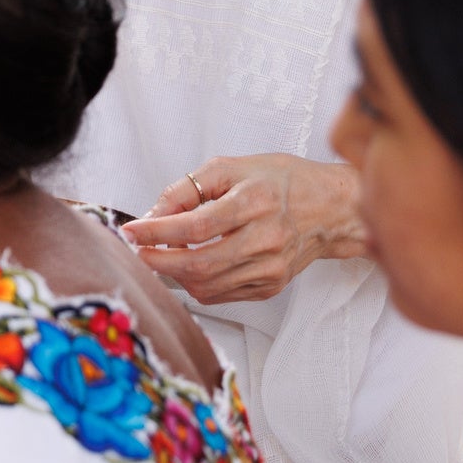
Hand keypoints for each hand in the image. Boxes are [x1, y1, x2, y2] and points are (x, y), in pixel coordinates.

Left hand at [122, 154, 366, 305]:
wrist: (330, 208)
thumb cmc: (280, 181)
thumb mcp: (231, 167)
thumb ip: (187, 188)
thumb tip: (152, 214)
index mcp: (255, 201)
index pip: (195, 226)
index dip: (156, 232)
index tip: (132, 231)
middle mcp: (266, 238)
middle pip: (199, 263)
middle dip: (158, 261)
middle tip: (138, 251)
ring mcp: (271, 267)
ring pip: (207, 285)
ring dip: (175, 274)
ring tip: (163, 256)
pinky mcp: (271, 286)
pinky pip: (221, 294)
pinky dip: (197, 284)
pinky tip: (191, 266)